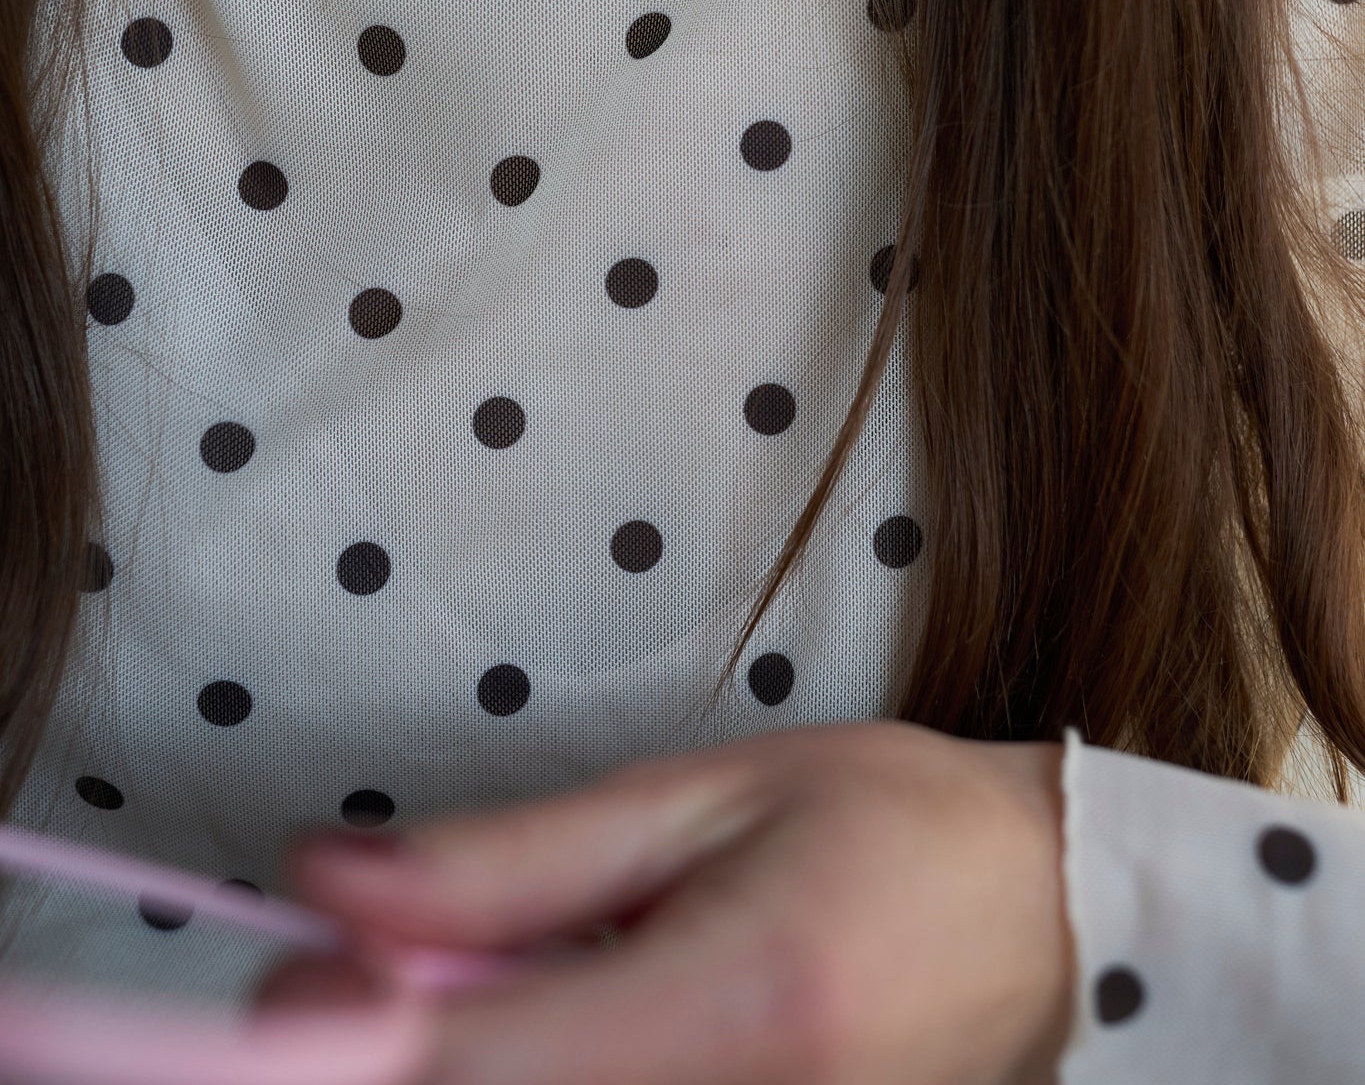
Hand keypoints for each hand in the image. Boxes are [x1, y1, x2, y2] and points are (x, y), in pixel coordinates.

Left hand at [266, 720, 1073, 1084]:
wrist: (1053, 922)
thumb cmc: (892, 827)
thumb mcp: (702, 797)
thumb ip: (512, 858)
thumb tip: (325, 882)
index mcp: (737, 1009)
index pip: (477, 1066)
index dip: (347, 1038)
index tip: (290, 980)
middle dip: (400, 1056)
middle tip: (389, 963)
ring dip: (475, 1065)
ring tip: (537, 976)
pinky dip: (538, 1082)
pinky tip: (574, 1023)